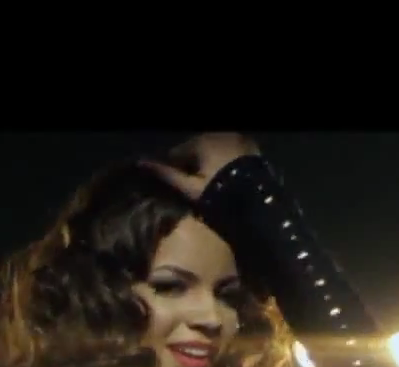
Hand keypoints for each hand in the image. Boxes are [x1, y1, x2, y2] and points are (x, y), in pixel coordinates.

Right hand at [142, 132, 261, 199]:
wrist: (258, 199)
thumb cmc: (219, 194)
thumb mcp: (190, 187)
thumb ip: (166, 174)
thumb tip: (140, 163)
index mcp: (201, 141)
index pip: (178, 152)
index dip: (174, 168)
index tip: (176, 183)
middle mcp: (218, 134)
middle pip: (197, 148)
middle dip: (193, 163)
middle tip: (194, 184)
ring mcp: (237, 138)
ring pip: (214, 148)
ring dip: (209, 160)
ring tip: (209, 181)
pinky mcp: (251, 146)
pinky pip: (231, 150)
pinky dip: (225, 160)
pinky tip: (227, 176)